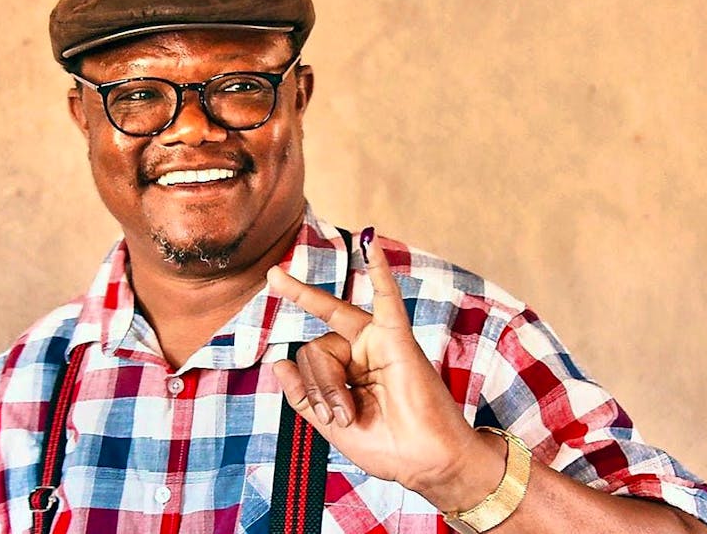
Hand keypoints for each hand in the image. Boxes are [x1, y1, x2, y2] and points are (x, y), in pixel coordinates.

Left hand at [266, 231, 495, 508]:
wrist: (428, 462)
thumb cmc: (388, 447)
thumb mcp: (331, 425)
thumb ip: (303, 395)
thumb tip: (277, 361)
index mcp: (348, 370)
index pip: (310, 361)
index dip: (313, 393)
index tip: (337, 419)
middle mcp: (361, 350)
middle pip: (314, 349)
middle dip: (319, 385)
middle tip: (340, 413)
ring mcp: (378, 341)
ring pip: (324, 344)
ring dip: (329, 385)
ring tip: (352, 410)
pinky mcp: (397, 339)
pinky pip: (386, 297)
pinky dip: (379, 269)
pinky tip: (371, 243)